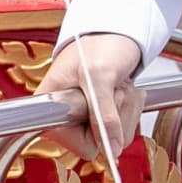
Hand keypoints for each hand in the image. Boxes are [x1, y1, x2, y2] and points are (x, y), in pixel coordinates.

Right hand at [39, 33, 147, 162]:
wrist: (112, 32)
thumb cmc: (98, 44)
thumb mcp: (100, 75)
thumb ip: (104, 115)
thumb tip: (111, 150)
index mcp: (51, 109)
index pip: (82, 147)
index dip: (99, 130)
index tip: (96, 104)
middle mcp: (64, 118)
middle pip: (104, 142)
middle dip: (118, 114)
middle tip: (110, 86)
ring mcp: (83, 118)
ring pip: (117, 136)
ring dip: (126, 107)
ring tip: (114, 83)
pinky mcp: (100, 116)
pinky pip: (124, 127)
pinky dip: (130, 106)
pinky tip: (120, 88)